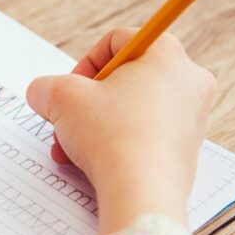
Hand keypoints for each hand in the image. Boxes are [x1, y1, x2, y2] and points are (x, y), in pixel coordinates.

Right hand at [26, 28, 214, 234]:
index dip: (84, 63)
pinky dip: (118, 144)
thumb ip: (46, 87)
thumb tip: (42, 93)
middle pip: (125, 78)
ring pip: (132, 110)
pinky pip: (145, 135)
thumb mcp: (62, 99)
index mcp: (167, 53)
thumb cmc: (112, 137)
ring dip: (96, 126)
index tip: (69, 89)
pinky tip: (93, 163)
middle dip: (88, 102)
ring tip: (72, 148)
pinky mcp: (187, 149)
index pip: (117, 41)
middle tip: (69, 119)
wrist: (142, 193)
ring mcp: (193, 117)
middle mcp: (189, 80)